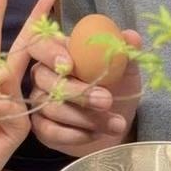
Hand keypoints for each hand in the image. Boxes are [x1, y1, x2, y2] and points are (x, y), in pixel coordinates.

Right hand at [26, 25, 142, 157]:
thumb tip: (131, 36)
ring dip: (86, 117)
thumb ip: (126, 53)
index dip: (49, 52)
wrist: (115, 124)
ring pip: (51, 107)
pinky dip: (76, 134)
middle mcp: (43, 74)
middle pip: (45, 78)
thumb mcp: (126, 71)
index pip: (40, 43)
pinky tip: (97, 134)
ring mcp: (39, 100)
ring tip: (116, 124)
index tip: (70, 65)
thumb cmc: (117, 89)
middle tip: (106, 101)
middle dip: (78, 92)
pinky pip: (50, 130)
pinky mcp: (41, 126)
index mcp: (59, 51)